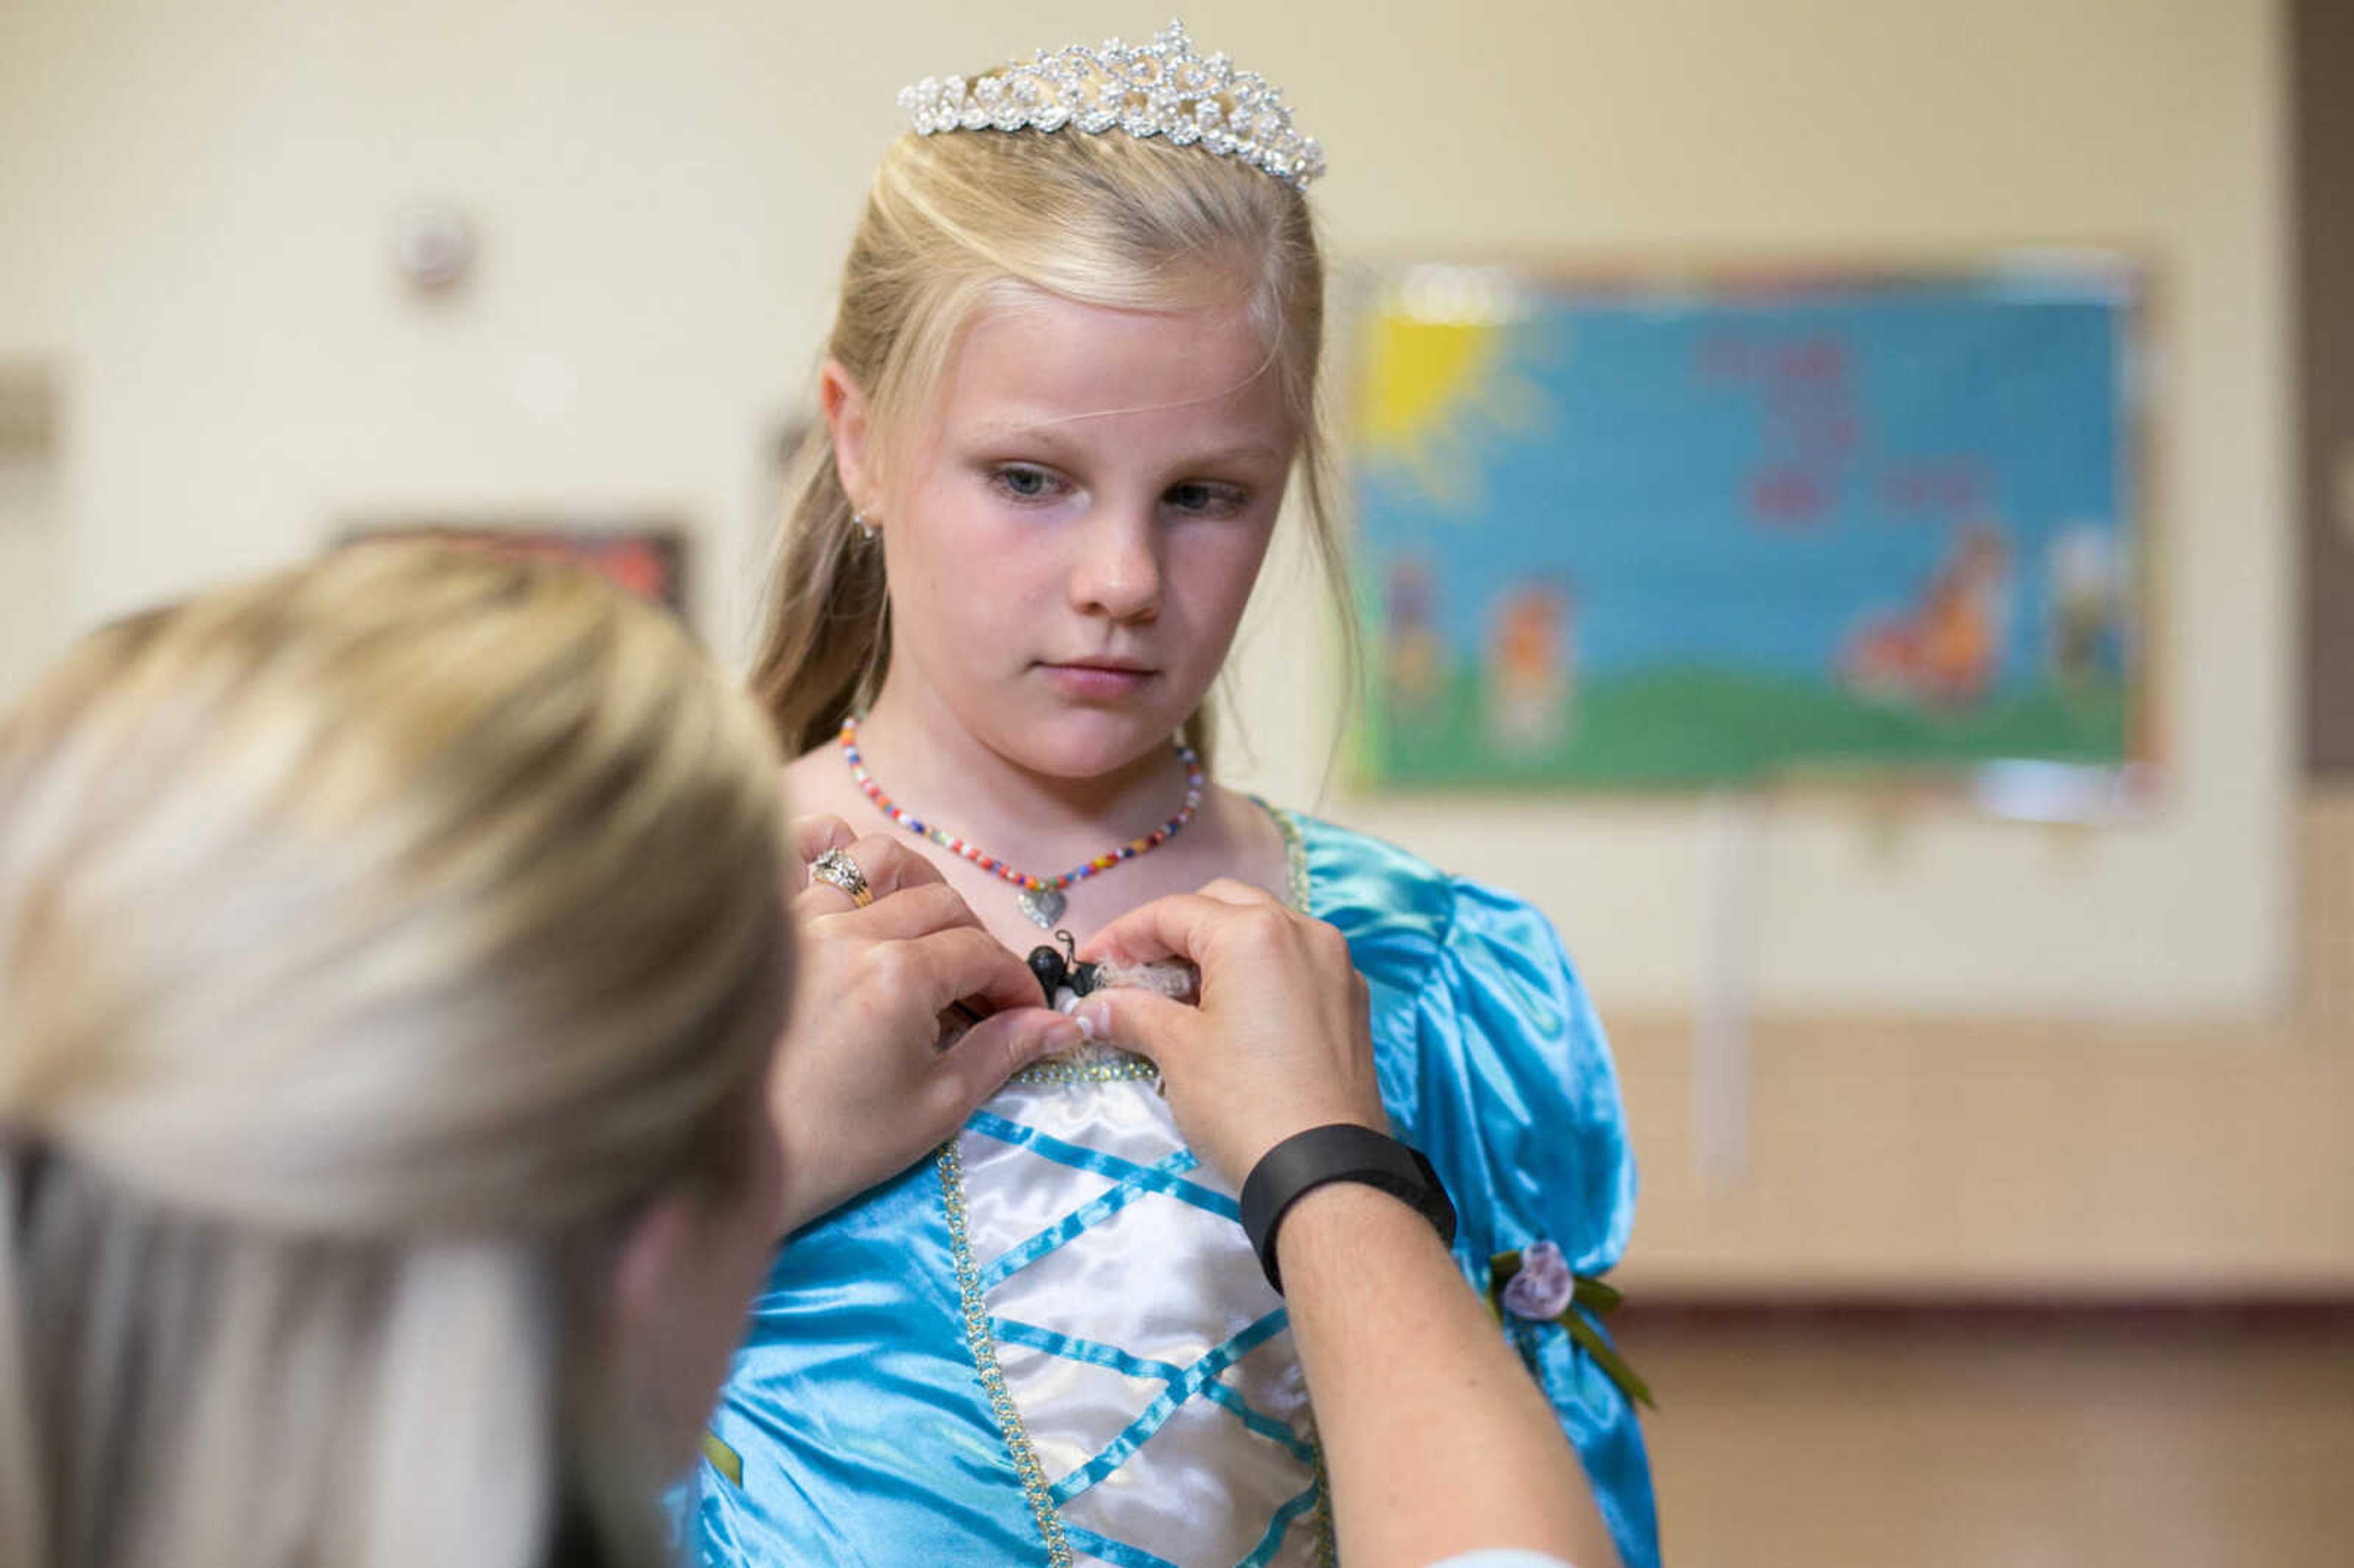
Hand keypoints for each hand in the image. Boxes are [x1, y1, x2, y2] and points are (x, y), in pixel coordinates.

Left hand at [768, 816, 1076, 1230]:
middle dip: (979, 942)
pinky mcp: (767, 925)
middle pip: (942, 902)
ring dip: (919, 885)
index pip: (982, 953)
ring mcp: (802, 920)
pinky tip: (856, 879)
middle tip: (984, 990)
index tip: (1028, 1015)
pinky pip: (804, 854)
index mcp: (899, 975)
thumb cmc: (839, 1143)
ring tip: (929, 928)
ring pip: (877, 859)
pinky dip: (834, 848)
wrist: (729, 1161)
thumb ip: (1003, 1052)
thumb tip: (1064, 1025)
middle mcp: (850, 931)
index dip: (1016, 982)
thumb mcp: (937, 1106)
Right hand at [1074, 879, 1386, 1190]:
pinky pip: (1295, 965)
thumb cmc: (1243, 1103)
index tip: (1091, 964)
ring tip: (1180, 995)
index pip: (1173, 912)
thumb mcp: (1177, 1051)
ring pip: (1264, 931)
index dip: (1123, 935)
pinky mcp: (1351, 1001)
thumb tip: (1092, 1007)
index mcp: (1256, 932)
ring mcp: (1336, 965)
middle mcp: (1304, 932)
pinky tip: (1231, 1013)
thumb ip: (1132, 1013)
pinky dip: (1257, 974)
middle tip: (1135, 973)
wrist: (1323, 1172)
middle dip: (1174, 932)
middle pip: (1223, 906)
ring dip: (1218, 950)